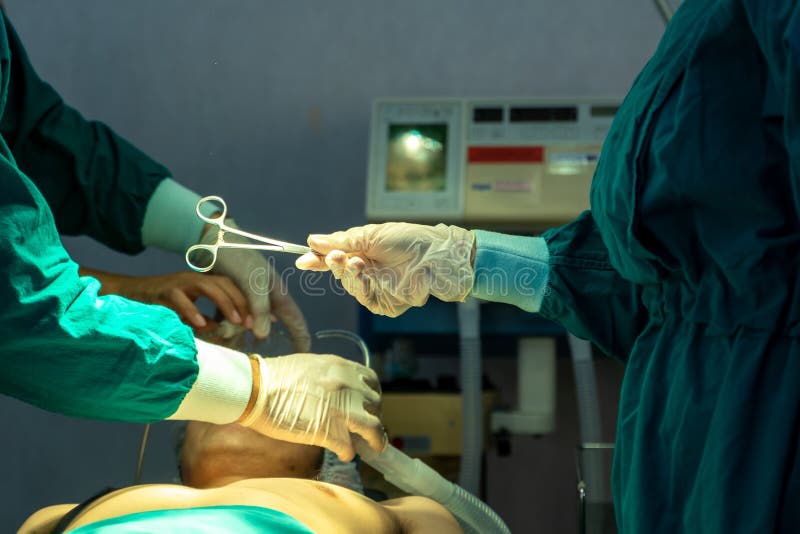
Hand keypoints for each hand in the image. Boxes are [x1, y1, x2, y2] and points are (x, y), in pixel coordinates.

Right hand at [82, 268, 248, 330]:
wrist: (127, 294)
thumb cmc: (160, 306)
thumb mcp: (187, 314)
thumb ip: (205, 320)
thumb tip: (220, 328)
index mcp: (201, 283)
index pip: (229, 286)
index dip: (244, 301)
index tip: (256, 319)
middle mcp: (193, 279)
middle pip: (223, 283)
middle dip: (239, 301)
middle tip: (250, 321)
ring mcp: (178, 282)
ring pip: (207, 286)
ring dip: (224, 302)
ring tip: (235, 320)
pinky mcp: (163, 290)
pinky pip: (180, 298)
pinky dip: (192, 310)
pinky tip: (201, 324)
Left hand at [199, 219, 310, 350]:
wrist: (213, 240)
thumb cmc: (238, 258)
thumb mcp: (252, 281)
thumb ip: (259, 308)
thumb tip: (263, 337)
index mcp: (277, 293)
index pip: (295, 320)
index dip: (301, 338)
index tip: (305, 355)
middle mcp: (265, 298)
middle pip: (273, 325)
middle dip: (272, 340)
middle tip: (270, 357)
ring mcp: (249, 298)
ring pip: (251, 323)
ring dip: (245, 335)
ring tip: (240, 348)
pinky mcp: (232, 297)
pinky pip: (233, 318)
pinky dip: (228, 326)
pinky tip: (220, 334)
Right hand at [239, 353, 385, 460]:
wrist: (254, 388)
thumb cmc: (273, 377)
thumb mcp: (311, 365)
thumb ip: (330, 375)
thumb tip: (338, 390)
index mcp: (341, 367)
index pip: (372, 381)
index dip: (372, 396)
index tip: (369, 405)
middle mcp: (347, 385)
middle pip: (375, 405)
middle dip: (373, 417)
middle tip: (366, 426)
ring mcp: (340, 408)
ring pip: (373, 428)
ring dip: (375, 440)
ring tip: (372, 447)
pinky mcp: (328, 431)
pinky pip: (349, 447)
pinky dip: (348, 453)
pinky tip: (344, 454)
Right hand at [295, 223, 474, 316]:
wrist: (436, 256)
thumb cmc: (407, 240)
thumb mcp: (370, 235)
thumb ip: (341, 240)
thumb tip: (312, 240)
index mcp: (363, 253)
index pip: (335, 259)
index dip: (318, 260)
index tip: (303, 260)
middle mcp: (368, 272)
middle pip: (340, 275)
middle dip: (334, 265)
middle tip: (335, 257)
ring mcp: (377, 289)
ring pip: (351, 288)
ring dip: (349, 275)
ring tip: (356, 262)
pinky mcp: (386, 304)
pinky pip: (366, 300)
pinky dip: (362, 288)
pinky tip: (366, 275)